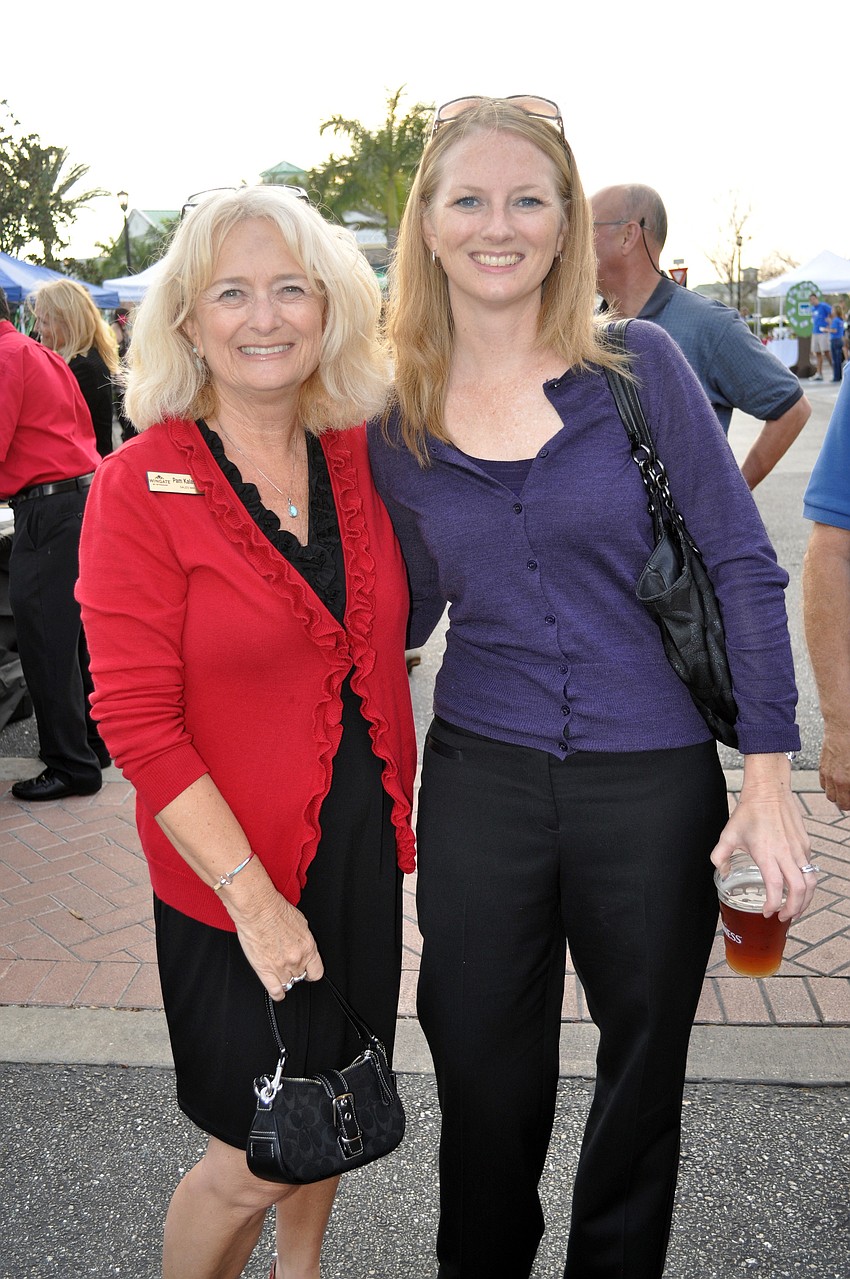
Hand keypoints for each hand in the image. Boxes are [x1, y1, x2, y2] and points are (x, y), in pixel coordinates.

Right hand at [226, 883, 323, 1000]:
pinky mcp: (265, 970)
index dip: (311, 972)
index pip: (316, 971)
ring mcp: (281, 966)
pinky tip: (278, 992)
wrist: (258, 909)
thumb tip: (303, 948)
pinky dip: (278, 993)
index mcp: (308, 946)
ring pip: (288, 983)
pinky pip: (275, 991)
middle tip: (287, 963)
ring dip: (284, 978)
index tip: (307, 972)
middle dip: (295, 970)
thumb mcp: (301, 923)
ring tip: (279, 971)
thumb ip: (303, 940)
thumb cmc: (276, 910)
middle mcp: (297, 958)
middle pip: (300, 976)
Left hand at [710, 756, 814, 920]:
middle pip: (799, 890)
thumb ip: (720, 856)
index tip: (767, 913)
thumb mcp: (729, 834)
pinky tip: (796, 887)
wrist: (769, 791)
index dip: (773, 905)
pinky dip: (806, 883)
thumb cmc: (750, 812)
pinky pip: (810, 869)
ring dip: (805, 900)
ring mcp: (799, 849)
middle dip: (794, 909)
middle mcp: (786, 854)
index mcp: (767, 854)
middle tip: (783, 917)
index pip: (775, 887)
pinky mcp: (805, 845)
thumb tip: (719, 872)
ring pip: (810, 881)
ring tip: (794, 909)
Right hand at [818, 726, 849, 811]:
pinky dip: (829, 785)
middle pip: (837, 802)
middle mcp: (835, 779)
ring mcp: (827, 773)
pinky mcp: (822, 766)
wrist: (843, 725)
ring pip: (829, 794)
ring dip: (837, 794)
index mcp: (846, 781)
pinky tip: (838, 780)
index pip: (846, 805)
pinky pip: (822, 783)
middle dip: (846, 801)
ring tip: (846, 789)